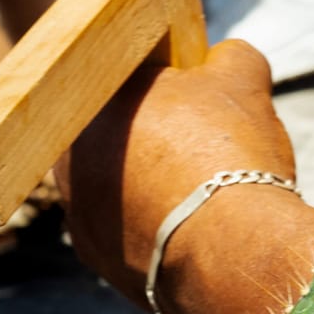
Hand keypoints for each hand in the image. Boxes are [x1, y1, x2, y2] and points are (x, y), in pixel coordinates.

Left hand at [61, 40, 296, 311]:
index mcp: (97, 99)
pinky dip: (156, 228)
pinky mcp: (97, 257)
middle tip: (207, 148)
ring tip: (205, 194)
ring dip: (155, 185)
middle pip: (124, 134)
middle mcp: (70, 153)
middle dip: (160, 138)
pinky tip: (193, 231)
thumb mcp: (243, 80)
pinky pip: (128, 230)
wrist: (229, 253)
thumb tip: (223, 59)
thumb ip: (229, 56)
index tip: (205, 104)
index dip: (175, 88)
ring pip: (123, 184)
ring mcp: (78, 209)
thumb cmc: (229, 156)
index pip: (135, 80)